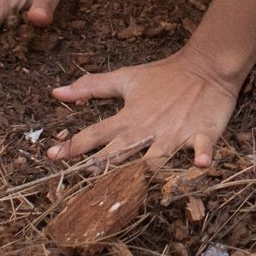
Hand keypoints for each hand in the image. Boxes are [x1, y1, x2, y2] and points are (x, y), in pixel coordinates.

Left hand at [48, 47, 238, 167]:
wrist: (204, 67)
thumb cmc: (162, 76)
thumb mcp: (125, 78)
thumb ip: (91, 87)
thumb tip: (56, 92)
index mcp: (129, 117)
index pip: (95, 133)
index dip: (73, 145)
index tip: (51, 156)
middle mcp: (148, 129)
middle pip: (121, 152)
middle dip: (103, 168)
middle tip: (84, 182)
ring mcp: (175, 132)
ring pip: (158, 157)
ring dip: (146, 171)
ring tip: (133, 188)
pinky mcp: (202, 132)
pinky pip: (203, 146)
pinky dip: (203, 154)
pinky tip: (201, 164)